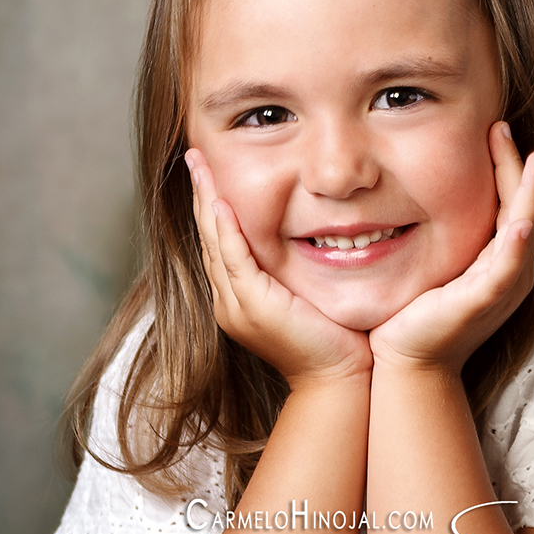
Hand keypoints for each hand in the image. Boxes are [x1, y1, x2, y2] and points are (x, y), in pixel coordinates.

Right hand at [185, 149, 372, 386]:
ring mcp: (236, 305)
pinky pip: (234, 258)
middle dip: (201, 193)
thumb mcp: (307, 293)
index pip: (219, 240)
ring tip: (198, 164)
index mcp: (239, 297)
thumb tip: (308, 232)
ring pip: (214, 241)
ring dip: (206, 199)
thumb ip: (295, 266)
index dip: (211, 203)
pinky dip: (226, 228)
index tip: (208, 170)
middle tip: (194, 156)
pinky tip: (220, 201)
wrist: (339, 378)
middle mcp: (229, 300)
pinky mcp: (254, 305)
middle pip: (208, 235)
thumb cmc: (333, 337)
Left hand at [368, 123, 533, 372]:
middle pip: (522, 207)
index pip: (510, 202)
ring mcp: (502, 286)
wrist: (406, 360)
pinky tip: (521, 222)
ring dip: (531, 194)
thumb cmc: (416, 312)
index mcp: (499, 258)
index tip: (493, 128)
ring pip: (524, 230)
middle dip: (520, 167)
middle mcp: (509, 269)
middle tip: (503, 126)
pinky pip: (506, 268)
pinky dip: (516, 244)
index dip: (507, 165)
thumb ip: (443, 232)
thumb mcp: (435, 262)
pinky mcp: (485, 302)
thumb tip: (420, 192)